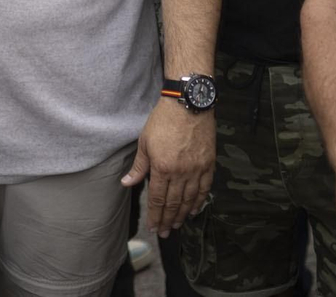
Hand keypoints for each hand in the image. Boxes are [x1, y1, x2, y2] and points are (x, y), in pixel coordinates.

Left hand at [121, 97, 214, 237]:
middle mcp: (181, 172)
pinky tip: (195, 209)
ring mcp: (196, 168)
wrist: (188, 103)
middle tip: (164, 233)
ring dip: (183, 214)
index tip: (153, 227)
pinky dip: (200, 200)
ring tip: (177, 225)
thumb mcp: (145, 142)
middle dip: (168, 220)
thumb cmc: (163, 120)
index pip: (158, 199)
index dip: (155, 215)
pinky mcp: (208, 163)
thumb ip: (139, 166)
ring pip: (190, 199)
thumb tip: (127, 183)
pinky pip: (205, 187)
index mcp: (162, 167)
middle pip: (174, 203)